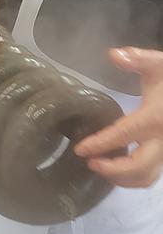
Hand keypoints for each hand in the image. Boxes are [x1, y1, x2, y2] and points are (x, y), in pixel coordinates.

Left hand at [74, 47, 162, 187]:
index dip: (100, 144)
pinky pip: (150, 176)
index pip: (124, 134)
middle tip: (89, 162)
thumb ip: (138, 59)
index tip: (80, 149)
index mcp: (156, 118)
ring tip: (100, 166)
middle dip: (111, 170)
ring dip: (120, 178)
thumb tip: (114, 55)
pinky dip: (131, 178)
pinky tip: (115, 169)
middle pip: (138, 167)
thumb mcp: (159, 65)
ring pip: (146, 177)